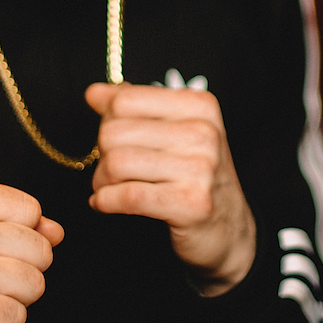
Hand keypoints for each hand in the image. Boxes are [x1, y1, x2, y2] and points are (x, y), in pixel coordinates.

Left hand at [85, 82, 255, 295]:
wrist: (228, 229)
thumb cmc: (195, 176)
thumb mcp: (173, 132)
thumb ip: (134, 108)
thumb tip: (94, 93)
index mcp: (199, 105)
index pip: (125, 100)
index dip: (107, 122)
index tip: (115, 141)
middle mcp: (204, 132)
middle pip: (114, 132)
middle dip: (101, 155)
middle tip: (110, 171)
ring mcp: (201, 168)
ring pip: (116, 164)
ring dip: (101, 181)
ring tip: (108, 188)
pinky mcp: (191, 204)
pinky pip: (128, 196)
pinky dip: (105, 201)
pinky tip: (104, 203)